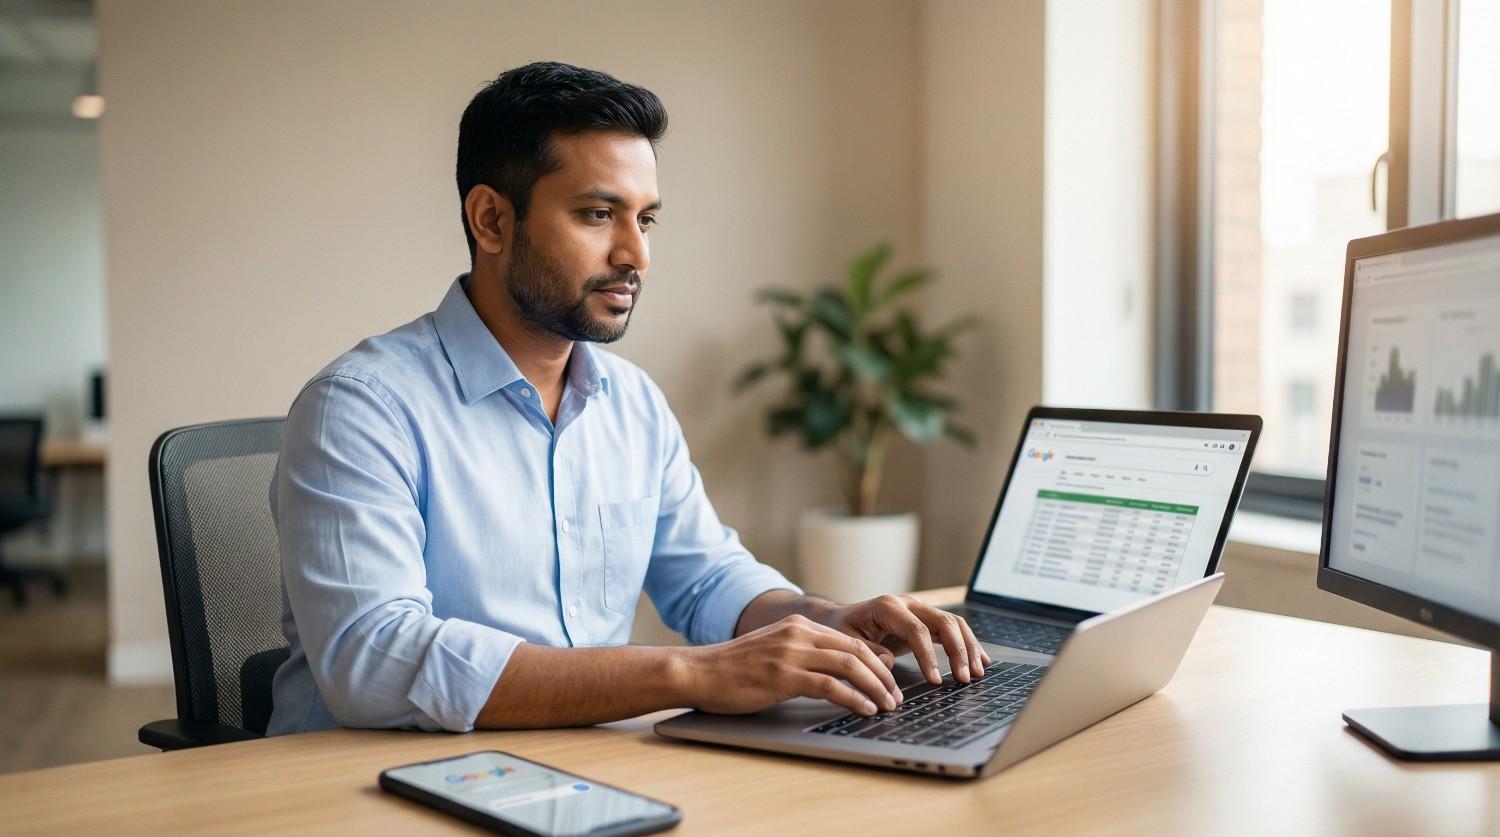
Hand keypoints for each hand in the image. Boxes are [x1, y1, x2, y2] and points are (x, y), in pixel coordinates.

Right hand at [680, 614, 902, 716]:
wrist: (698, 672)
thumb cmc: (733, 669)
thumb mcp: (773, 651)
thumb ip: (802, 655)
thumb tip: (835, 674)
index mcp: (798, 627)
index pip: (850, 640)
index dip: (875, 661)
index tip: (889, 681)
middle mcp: (799, 634)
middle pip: (856, 650)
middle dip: (882, 675)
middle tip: (896, 696)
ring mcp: (791, 653)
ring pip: (849, 665)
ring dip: (875, 687)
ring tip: (888, 705)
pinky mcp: (783, 675)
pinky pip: (830, 685)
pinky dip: (853, 698)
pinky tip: (864, 709)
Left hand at [817, 594, 990, 685]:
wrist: (838, 619)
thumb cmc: (840, 630)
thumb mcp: (845, 642)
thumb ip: (867, 653)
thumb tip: (888, 664)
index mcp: (887, 607)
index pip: (916, 630)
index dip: (928, 656)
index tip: (935, 680)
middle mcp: (907, 604)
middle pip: (944, 622)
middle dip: (958, 651)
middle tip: (965, 678)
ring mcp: (919, 611)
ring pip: (954, 624)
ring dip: (968, 648)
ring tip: (977, 673)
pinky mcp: (925, 621)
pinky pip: (952, 630)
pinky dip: (968, 644)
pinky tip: (980, 660)